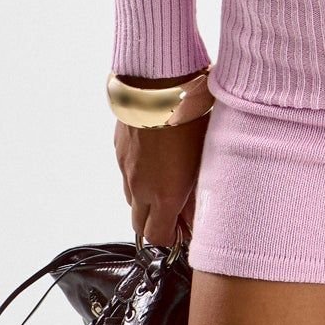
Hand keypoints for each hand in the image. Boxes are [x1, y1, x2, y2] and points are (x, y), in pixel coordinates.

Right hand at [114, 112, 209, 247]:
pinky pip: (126, 174)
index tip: (184, 232)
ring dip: (146, 201)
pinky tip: (155, 159)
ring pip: (132, 200)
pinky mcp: (119, 150)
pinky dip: (138, 175)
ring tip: (166, 184)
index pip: (158, 238)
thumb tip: (196, 213)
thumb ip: (198, 191)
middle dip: (156, 226)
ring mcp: (126, 169)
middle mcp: (141, 188)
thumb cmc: (190, 117)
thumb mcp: (205, 156)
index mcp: (166, 196)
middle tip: (174, 215)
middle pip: (139, 227)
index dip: (171, 240)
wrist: (159, 84)